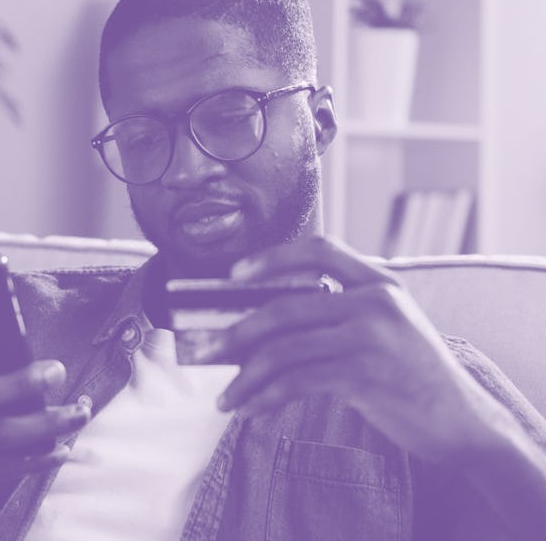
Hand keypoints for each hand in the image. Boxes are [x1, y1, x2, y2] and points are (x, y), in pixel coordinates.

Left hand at [194, 236, 507, 462]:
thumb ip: (341, 313)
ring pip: (284, 350)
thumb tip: (264, 323)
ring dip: (245, 378)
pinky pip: (296, 382)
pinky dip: (265, 397)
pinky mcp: (364, 376)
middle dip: (238, 331)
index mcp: (380, 282)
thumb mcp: (387, 327)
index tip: (236, 274)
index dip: (273, 257)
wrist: (461, 420)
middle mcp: (375, 303)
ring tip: (226, 399)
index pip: (320, 249)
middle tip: (208, 349)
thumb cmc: (412, 374)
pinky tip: (252, 409)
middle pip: (285, 307)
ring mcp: (370, 338)